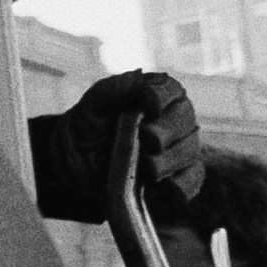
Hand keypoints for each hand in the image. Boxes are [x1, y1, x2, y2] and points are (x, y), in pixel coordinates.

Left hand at [30, 70, 202, 223]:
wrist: (76, 159)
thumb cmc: (89, 124)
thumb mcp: (94, 103)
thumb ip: (115, 88)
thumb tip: (138, 78)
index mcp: (156, 95)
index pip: (171, 90)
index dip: (164, 96)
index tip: (150, 106)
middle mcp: (173, 120)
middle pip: (185, 121)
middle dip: (167, 131)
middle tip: (148, 139)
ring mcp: (178, 148)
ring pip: (189, 151)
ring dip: (170, 160)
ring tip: (148, 167)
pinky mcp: (176, 175)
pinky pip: (191, 180)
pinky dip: (183, 185)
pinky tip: (167, 188)